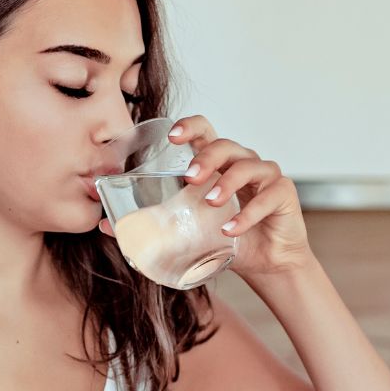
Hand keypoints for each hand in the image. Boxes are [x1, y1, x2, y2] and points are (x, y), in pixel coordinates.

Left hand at [97, 115, 313, 277]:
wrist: (266, 263)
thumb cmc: (225, 239)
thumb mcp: (186, 230)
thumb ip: (151, 223)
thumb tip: (106, 225)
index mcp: (217, 163)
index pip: (205, 132)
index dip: (191, 128)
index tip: (173, 136)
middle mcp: (241, 162)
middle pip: (225, 145)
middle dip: (207, 157)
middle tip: (189, 177)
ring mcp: (265, 176)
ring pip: (248, 165)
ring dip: (228, 182)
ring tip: (211, 202)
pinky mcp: (283, 194)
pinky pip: (268, 196)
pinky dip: (249, 213)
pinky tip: (231, 229)